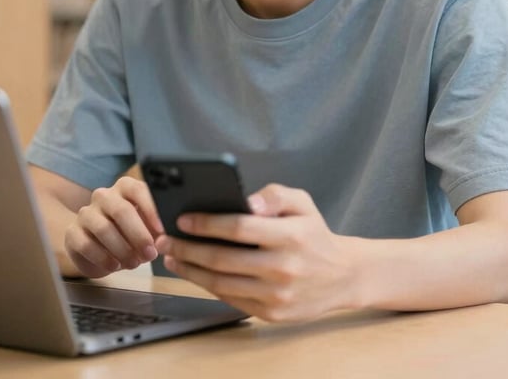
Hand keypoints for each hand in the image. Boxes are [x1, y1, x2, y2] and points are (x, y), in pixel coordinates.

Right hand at [64, 176, 163, 277]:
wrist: (99, 251)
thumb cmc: (129, 235)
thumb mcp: (147, 228)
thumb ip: (157, 227)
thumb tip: (169, 234)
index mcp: (124, 188)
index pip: (137, 190)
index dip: (151, 209)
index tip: (162, 230)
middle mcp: (103, 196)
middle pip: (121, 210)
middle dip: (138, 235)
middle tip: (150, 254)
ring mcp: (86, 213)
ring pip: (103, 228)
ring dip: (122, 249)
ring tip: (134, 263)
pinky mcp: (73, 233)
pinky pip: (86, 244)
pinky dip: (103, 258)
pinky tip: (114, 266)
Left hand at [155, 184, 353, 321]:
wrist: (342, 276)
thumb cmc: (314, 234)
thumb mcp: (302, 203)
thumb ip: (274, 195)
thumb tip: (247, 201)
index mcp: (291, 235)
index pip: (239, 228)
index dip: (207, 224)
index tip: (183, 219)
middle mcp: (283, 267)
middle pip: (223, 259)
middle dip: (187, 248)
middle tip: (165, 239)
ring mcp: (277, 294)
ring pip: (221, 283)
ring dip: (190, 270)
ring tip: (172, 257)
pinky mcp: (272, 313)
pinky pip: (231, 299)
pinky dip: (207, 286)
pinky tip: (194, 273)